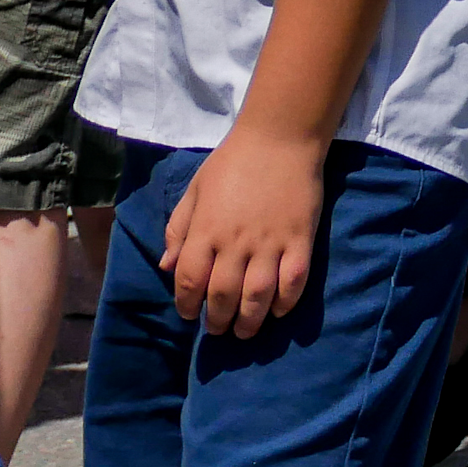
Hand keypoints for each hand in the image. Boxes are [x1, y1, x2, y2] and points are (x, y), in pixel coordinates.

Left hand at [161, 128, 324, 337]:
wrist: (281, 136)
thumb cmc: (232, 162)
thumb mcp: (195, 191)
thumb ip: (178, 229)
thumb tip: (167, 267)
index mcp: (205, 231)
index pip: (189, 281)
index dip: (186, 304)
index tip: (190, 314)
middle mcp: (235, 243)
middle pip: (222, 296)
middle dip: (217, 321)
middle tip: (219, 330)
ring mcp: (270, 242)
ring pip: (258, 296)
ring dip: (250, 320)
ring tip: (246, 330)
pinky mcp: (301, 238)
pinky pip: (294, 280)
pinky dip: (286, 301)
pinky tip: (279, 310)